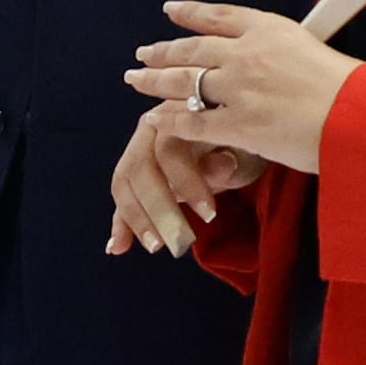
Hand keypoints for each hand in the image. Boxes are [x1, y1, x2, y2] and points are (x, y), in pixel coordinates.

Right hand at [106, 101, 266, 256]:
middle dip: (157, 206)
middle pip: (140, 167)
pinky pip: (122, 201)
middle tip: (178, 238)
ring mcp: (138, 152)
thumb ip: (232, 157)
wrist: (236, 140)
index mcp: (177, 116)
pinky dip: (121, 225)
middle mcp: (150, 129)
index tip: (209, 213)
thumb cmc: (242, 143)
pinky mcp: (135, 179)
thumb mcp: (246, 148)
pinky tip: (119, 247)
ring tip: (155, 246)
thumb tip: (219, 166)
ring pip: (125, 184)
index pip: (169, 149)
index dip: (185, 181)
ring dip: (136, 218)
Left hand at [127, 0, 354, 174]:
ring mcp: (238, 88)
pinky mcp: (236, 124)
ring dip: (154, 81)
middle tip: (142, 53)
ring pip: (183, 81)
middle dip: (163, 51)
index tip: (170, 10)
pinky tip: (153, 120)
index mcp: (270, 30)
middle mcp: (247, 53)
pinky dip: (169, 120)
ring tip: (136, 80)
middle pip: (192, 48)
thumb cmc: (352, 89)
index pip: (220, 16)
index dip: (190, 13)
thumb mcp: (315, 52)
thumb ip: (284, 53)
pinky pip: (191, 121)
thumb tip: (271, 63)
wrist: (360, 116)